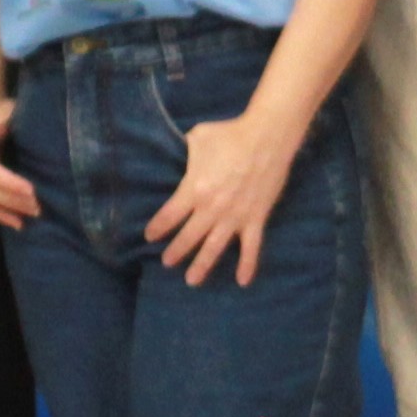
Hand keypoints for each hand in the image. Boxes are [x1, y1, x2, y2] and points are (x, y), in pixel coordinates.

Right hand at [0, 93, 34, 229]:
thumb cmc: (1, 112)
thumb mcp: (11, 115)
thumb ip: (21, 130)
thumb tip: (47, 145)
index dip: (10, 183)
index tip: (33, 191)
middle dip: (12, 201)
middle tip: (38, 207)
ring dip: (7, 211)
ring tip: (31, 215)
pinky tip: (17, 222)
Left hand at [147, 110, 302, 287]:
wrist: (267, 137)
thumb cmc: (230, 134)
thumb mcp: (198, 138)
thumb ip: (185, 152)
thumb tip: (178, 153)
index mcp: (194, 189)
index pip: (169, 215)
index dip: (157, 228)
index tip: (149, 236)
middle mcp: (212, 208)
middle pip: (189, 237)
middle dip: (176, 251)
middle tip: (167, 262)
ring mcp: (235, 216)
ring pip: (215, 248)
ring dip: (202, 266)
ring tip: (192, 280)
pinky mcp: (256, 218)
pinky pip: (251, 248)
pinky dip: (248, 265)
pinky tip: (242, 282)